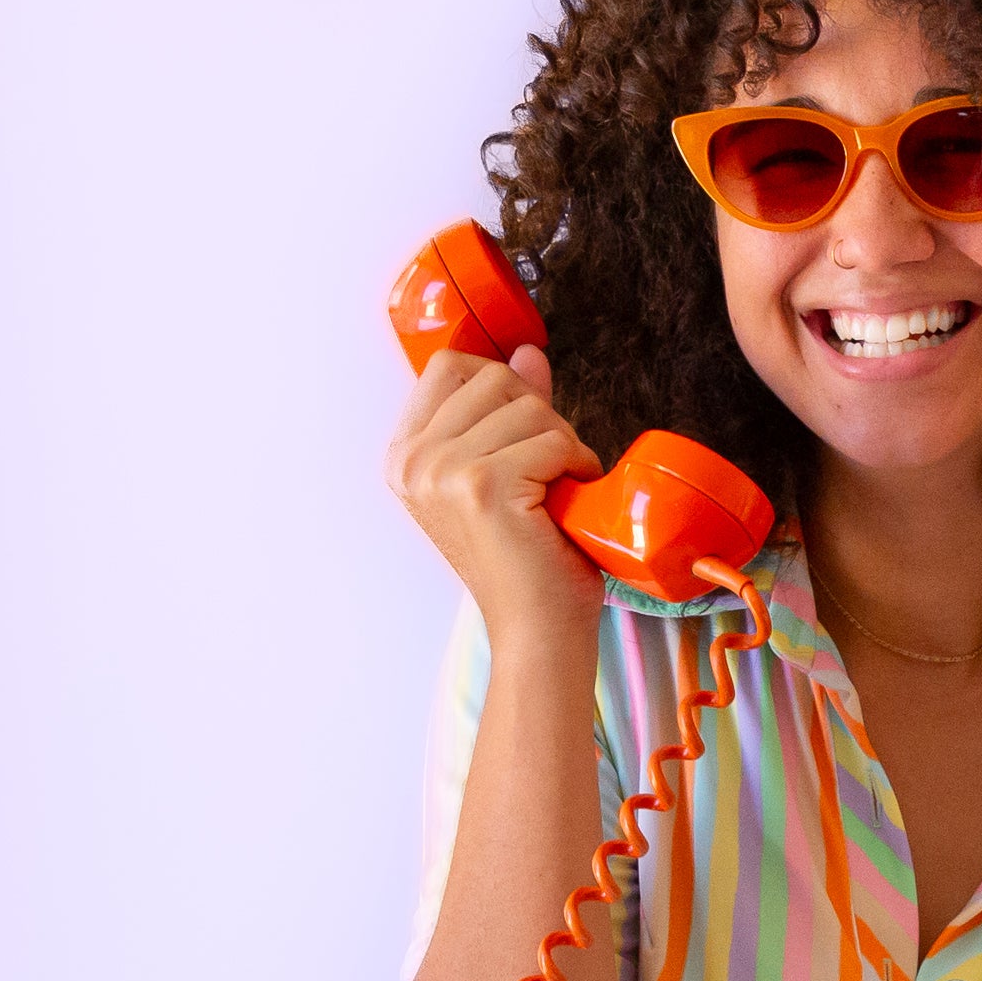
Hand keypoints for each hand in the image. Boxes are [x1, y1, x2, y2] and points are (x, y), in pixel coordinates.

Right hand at [385, 343, 605, 644]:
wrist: (538, 628)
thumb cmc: (529, 559)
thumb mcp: (510, 470)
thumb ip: (512, 409)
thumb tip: (528, 351)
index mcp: (404, 456)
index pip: (450, 367)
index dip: (502, 388)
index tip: (524, 434)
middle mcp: (412, 461)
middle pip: (493, 379)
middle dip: (539, 417)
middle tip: (550, 471)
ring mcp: (440, 471)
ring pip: (528, 407)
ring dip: (562, 444)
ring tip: (559, 490)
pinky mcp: (482, 485)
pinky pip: (552, 439)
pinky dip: (576, 465)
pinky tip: (569, 503)